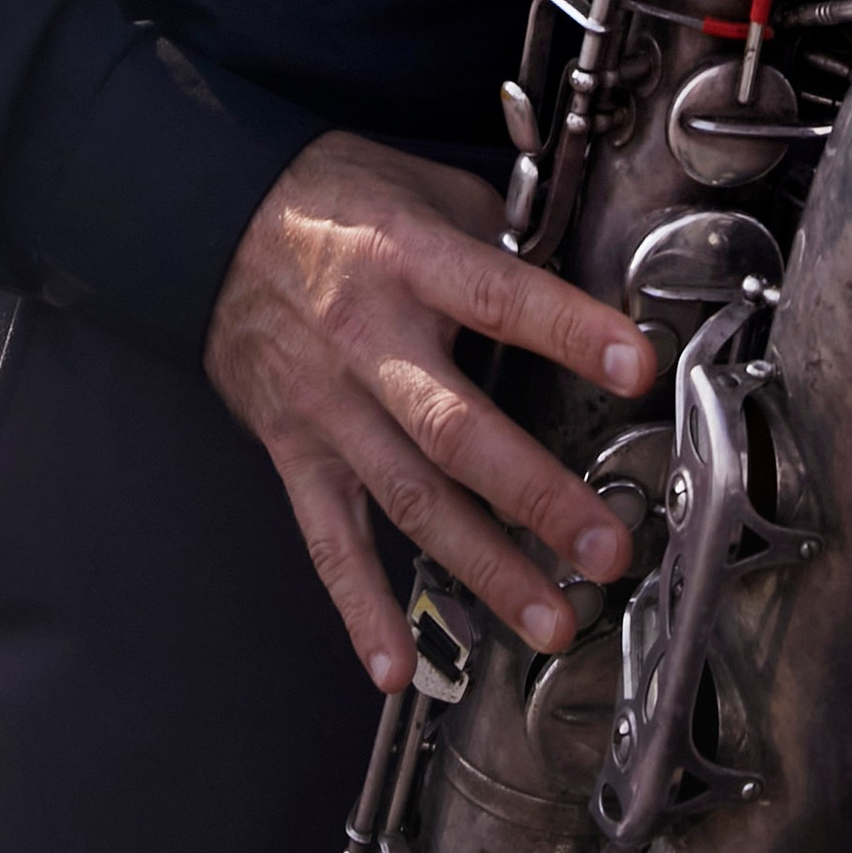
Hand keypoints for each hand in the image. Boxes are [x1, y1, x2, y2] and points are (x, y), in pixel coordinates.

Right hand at [203, 130, 658, 691]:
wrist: (215, 222)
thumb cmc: (336, 198)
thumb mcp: (423, 186)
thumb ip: (498, 236)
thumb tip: (579, 277)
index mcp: (409, 259)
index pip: (499, 296)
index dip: (568, 330)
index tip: (636, 365)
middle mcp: (368, 340)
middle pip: (456, 429)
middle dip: (536, 494)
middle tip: (605, 548)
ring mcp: (328, 405)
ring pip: (409, 500)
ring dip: (482, 567)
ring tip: (549, 620)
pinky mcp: (295, 450)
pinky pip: (328, 539)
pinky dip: (360, 608)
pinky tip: (397, 665)